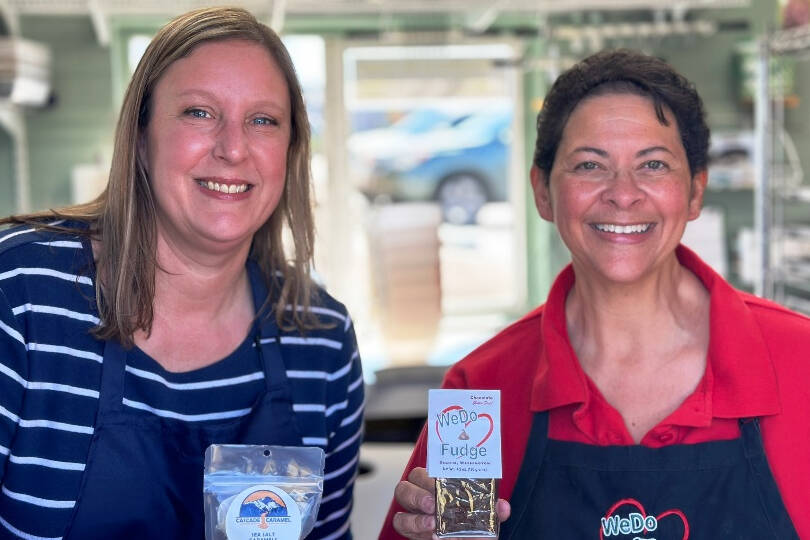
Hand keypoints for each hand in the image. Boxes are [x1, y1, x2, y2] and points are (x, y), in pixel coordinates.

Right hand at [392, 467, 510, 538]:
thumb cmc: (471, 530)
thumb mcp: (484, 519)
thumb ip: (491, 511)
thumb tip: (502, 507)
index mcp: (442, 484)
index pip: (431, 468)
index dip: (433, 471)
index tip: (441, 479)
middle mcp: (425, 493)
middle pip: (411, 480)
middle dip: (420, 491)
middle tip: (433, 504)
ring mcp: (415, 511)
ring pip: (401, 500)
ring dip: (414, 514)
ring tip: (431, 523)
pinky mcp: (409, 528)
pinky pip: (400, 523)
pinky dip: (413, 528)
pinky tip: (429, 534)